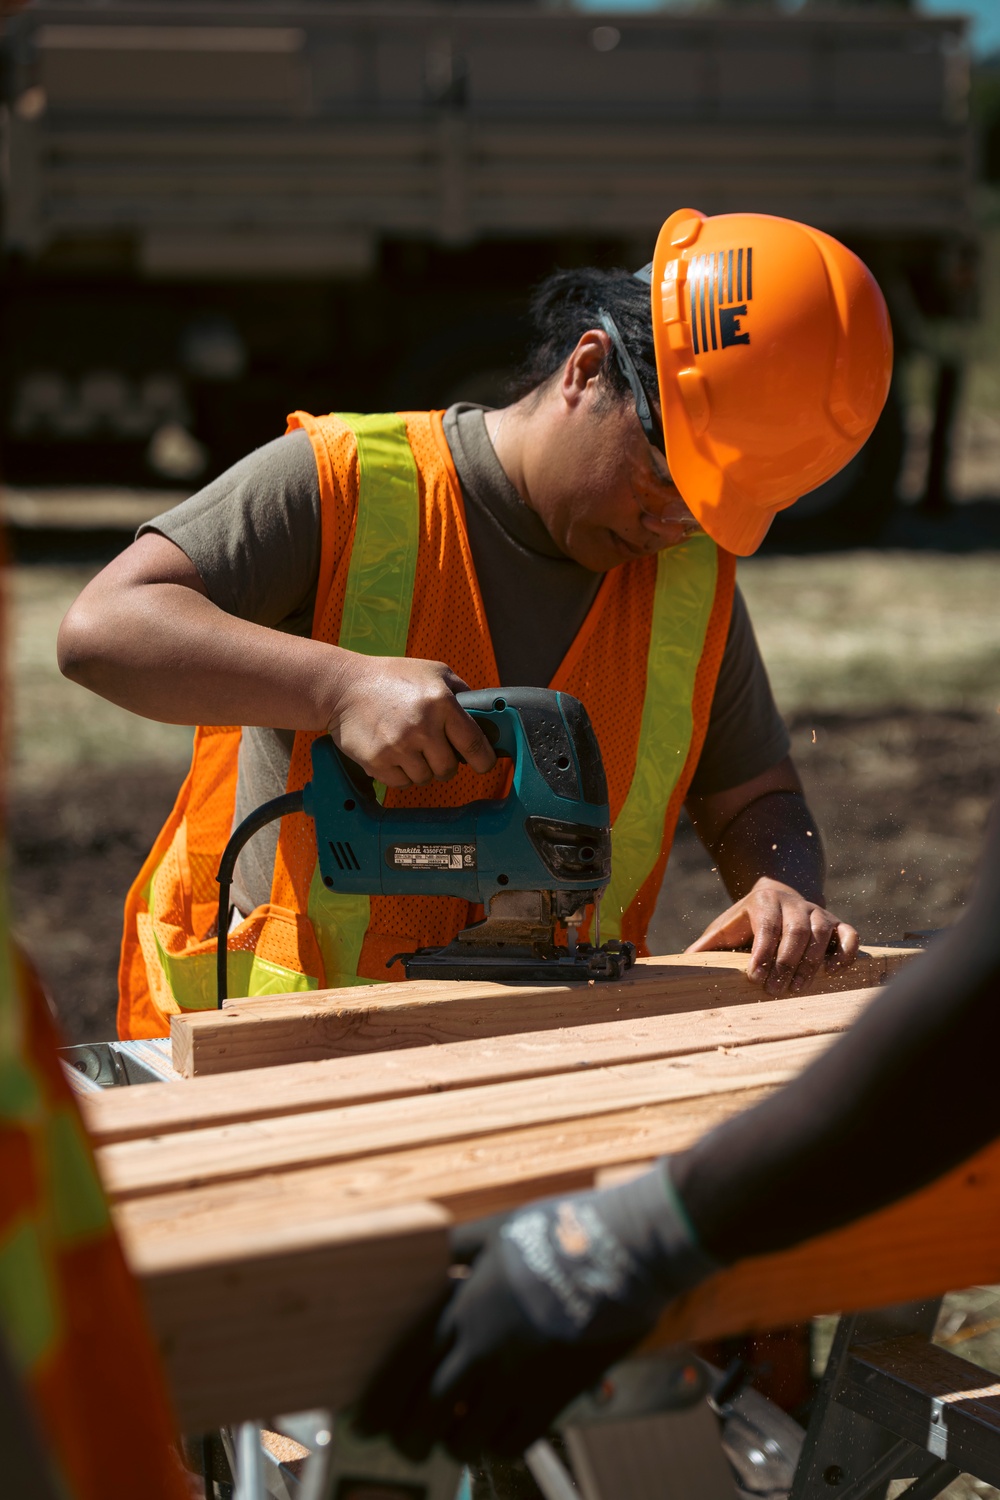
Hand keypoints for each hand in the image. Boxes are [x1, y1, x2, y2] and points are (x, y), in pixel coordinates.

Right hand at [328, 656, 495, 788]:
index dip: (484, 761)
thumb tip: (484, 717)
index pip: (474, 744)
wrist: (343, 686)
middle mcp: (422, 726)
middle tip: (433, 751)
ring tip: (408, 747)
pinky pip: (400, 783)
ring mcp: (398, 746)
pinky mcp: (377, 761)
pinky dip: (399, 774)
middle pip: (448, 768)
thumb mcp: (433, 671)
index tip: (484, 765)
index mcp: (442, 703)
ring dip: (420, 769)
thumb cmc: (391, 676)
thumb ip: (461, 693)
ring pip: (424, 778)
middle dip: (444, 763)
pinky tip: (392, 754)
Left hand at [355, 1166, 716, 1461]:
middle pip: (426, 1413)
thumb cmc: (562, 1229)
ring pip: (467, 1437)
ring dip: (453, 1445)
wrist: (626, 1249)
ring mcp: (520, 1375)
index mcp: (463, 1304)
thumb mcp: (498, 1227)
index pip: (403, 1367)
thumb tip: (429, 1255)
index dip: (378, 1401)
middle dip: (408, 1436)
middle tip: (407, 1442)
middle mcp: (483, 1347)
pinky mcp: (558, 1394)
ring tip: (452, 1441)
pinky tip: (496, 1437)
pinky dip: (498, 1447)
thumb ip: (457, 1246)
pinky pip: (515, 1441)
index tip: (364, 1420)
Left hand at [686, 877, 858, 996]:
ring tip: (798, 987)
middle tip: (775, 990)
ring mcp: (819, 912)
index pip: (767, 926)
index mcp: (765, 900)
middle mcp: (795, 903)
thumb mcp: (727, 926)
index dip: (762, 953)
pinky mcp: (837, 923)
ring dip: (812, 962)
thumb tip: (683, 961)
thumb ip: (709, 944)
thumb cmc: (748, 920)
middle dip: (786, 962)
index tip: (755, 977)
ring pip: (822, 933)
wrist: (779, 893)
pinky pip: (850, 935)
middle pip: (797, 931)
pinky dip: (845, 953)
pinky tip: (832, 972)